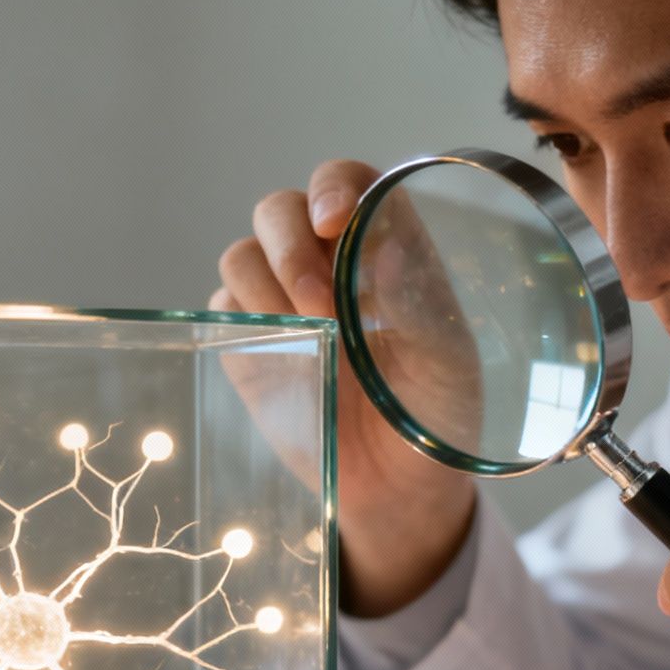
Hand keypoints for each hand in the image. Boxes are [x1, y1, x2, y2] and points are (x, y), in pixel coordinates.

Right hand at [211, 159, 475, 616]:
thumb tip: (388, 246)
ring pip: (242, 256)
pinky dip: (243, 325)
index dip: (331, 188)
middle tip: (318, 304)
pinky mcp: (248, 344)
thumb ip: (419, 302)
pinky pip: (222, 311)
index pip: (344, 182)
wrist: (399, 488)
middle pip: (279, 211)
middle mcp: (325, 261)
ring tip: (310, 337)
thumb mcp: (448, 359)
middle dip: (289, 247)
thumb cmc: (438, 413)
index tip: (335, 224)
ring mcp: (280, 301)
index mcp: (381, 242)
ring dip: (265, 287)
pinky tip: (285, 358)